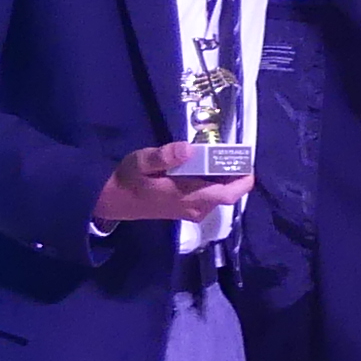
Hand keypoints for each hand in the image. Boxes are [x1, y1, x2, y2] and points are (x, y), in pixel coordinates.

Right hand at [95, 143, 251, 223]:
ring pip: (220, 196)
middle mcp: (195, 208)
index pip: (227, 194)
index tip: (247, 160)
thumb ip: (164, 156)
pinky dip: (214, 182)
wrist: (113, 201)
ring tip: (223, 155)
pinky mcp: (188, 210)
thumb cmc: (128, 180)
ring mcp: (192, 211)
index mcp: (187, 197)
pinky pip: (210, 197)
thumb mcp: (141, 162)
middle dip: (235, 174)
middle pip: (228, 194)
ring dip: (225, 178)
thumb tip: (189, 149)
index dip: (243, 180)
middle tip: (235, 152)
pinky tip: (208, 166)